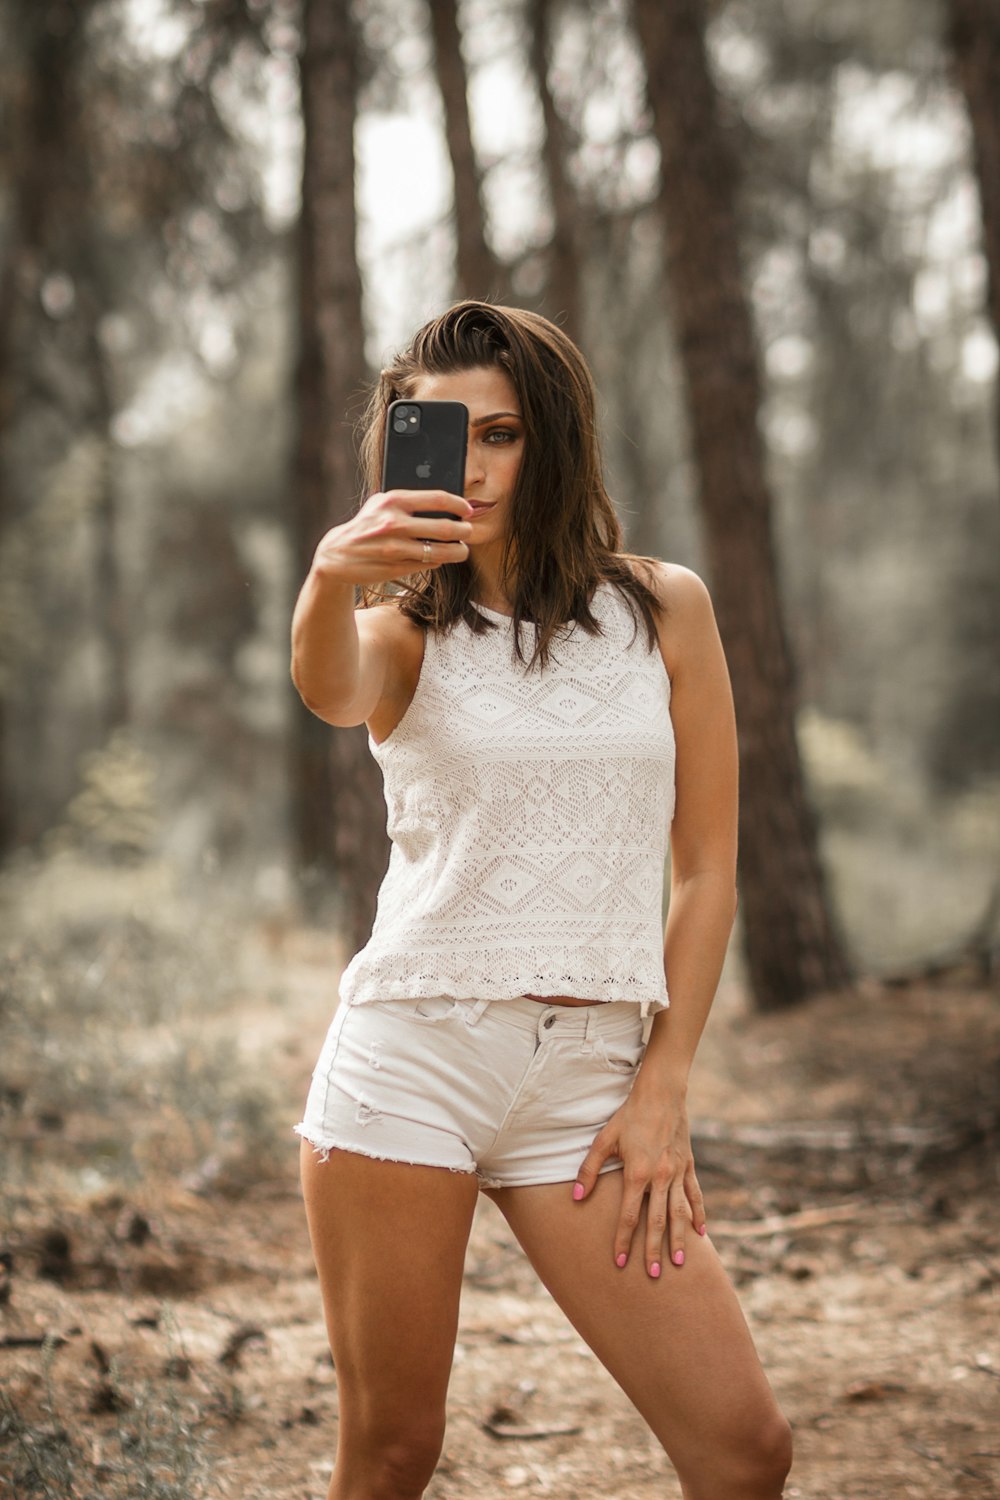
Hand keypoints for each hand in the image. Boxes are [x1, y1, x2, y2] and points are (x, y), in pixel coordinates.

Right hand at [312, 489, 472, 585]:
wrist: (337, 553)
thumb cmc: (367, 525)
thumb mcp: (381, 504)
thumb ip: (409, 502)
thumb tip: (446, 504)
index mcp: (393, 501)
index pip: (438, 499)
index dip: (459, 505)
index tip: (468, 510)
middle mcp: (394, 523)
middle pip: (446, 527)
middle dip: (464, 531)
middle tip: (468, 532)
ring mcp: (395, 548)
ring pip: (440, 551)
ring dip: (457, 551)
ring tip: (461, 549)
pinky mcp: (395, 568)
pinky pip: (428, 564)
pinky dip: (437, 561)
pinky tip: (439, 557)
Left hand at [572, 1091, 706, 1275]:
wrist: (661, 1094)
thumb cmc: (628, 1115)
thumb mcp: (604, 1139)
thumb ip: (589, 1169)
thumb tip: (577, 1197)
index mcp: (638, 1173)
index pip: (629, 1216)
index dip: (623, 1240)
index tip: (619, 1262)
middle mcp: (661, 1177)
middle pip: (657, 1221)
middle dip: (654, 1250)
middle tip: (654, 1275)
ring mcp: (677, 1172)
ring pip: (680, 1213)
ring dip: (680, 1240)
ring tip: (681, 1263)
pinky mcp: (688, 1165)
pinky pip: (695, 1195)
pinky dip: (698, 1214)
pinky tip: (701, 1232)